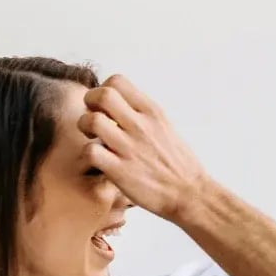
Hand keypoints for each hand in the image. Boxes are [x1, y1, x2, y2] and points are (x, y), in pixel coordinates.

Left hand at [79, 75, 207, 220]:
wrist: (190, 194)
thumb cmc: (177, 164)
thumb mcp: (166, 126)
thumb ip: (143, 113)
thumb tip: (121, 103)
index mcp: (152, 112)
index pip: (117, 81)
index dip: (104, 90)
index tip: (107, 106)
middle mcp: (141, 126)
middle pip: (101, 95)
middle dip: (89, 103)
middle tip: (95, 118)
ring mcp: (129, 148)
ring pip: (91, 121)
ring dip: (85, 128)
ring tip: (94, 139)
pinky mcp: (120, 171)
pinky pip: (90, 152)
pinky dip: (88, 155)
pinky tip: (98, 160)